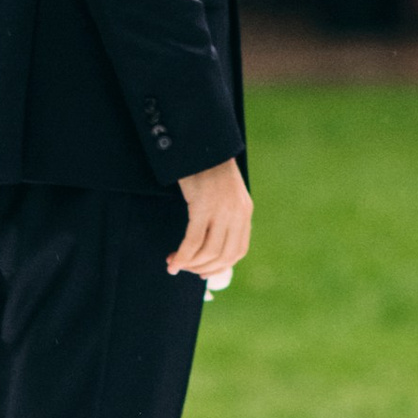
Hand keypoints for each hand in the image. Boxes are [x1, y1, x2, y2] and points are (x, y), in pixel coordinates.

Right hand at [170, 157, 251, 282]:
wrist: (203, 145)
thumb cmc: (207, 170)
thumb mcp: (224, 194)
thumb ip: (224, 216)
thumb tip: (209, 247)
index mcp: (244, 212)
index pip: (238, 251)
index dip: (220, 267)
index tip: (203, 272)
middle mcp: (237, 214)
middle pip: (224, 256)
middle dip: (203, 268)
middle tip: (186, 269)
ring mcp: (222, 211)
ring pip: (208, 252)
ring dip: (190, 263)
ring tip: (175, 263)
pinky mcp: (204, 207)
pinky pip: (193, 241)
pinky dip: (183, 255)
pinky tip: (173, 260)